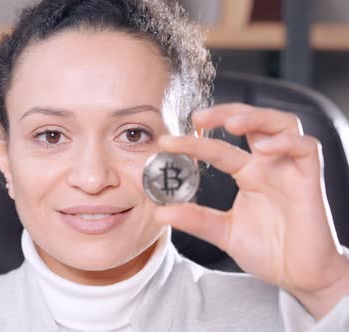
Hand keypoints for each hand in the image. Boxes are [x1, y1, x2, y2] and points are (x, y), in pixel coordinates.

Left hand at [155, 103, 348, 319]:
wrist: (301, 276)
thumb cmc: (270, 251)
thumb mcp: (223, 232)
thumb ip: (195, 219)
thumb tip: (160, 212)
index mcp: (249, 174)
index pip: (219, 147)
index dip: (194, 141)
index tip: (167, 142)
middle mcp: (269, 166)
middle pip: (252, 121)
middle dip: (225, 112)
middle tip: (197, 118)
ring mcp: (290, 170)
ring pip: (282, 123)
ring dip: (256, 117)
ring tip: (231, 125)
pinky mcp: (310, 181)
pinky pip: (307, 147)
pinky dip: (286, 142)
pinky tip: (264, 148)